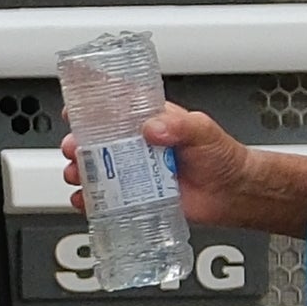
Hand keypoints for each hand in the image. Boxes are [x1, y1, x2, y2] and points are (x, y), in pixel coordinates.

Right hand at [71, 104, 266, 225]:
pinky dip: (89, 200)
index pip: (115, 106)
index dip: (91, 105)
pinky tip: (85, 200)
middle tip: (75, 147)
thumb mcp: (203, 130)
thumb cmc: (222, 157)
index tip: (74, 107)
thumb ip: (179, 125)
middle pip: (95, 140)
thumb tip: (152, 128)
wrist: (232, 193)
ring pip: (94, 168)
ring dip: (79, 171)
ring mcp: (133, 171)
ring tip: (78, 174)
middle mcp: (136, 145)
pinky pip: (103, 198)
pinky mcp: (133, 196)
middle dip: (78, 142)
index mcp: (150, 121)